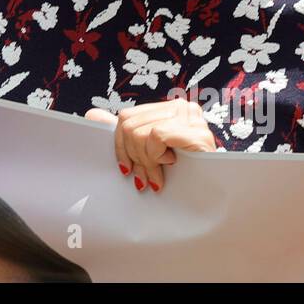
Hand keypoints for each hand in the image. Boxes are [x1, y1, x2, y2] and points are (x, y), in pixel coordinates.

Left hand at [85, 98, 215, 193]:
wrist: (211, 196)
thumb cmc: (180, 176)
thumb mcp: (148, 153)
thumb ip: (125, 133)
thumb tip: (91, 115)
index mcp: (169, 109)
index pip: (126, 117)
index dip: (120, 146)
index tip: (127, 169)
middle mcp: (181, 107)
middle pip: (129, 124)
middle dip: (134, 158)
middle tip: (145, 179)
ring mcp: (191, 117)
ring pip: (139, 132)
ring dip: (146, 162)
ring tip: (158, 177)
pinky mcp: (196, 131)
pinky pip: (155, 136)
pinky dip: (156, 157)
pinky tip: (170, 166)